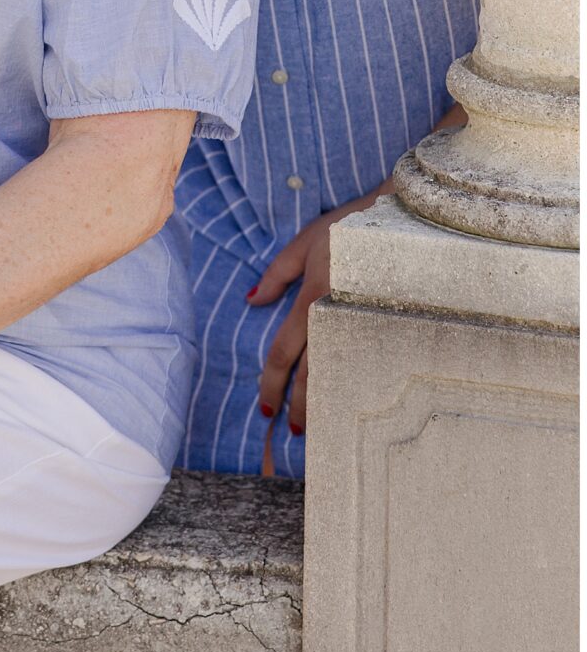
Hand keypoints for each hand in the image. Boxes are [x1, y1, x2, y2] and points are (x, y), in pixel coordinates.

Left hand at [250, 194, 377, 434]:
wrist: (400, 220)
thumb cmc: (348, 228)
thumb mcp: (305, 242)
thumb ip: (277, 274)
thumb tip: (252, 300)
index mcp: (312, 298)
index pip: (284, 351)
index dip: (272, 382)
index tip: (266, 407)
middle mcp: (336, 316)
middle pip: (311, 373)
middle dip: (298, 405)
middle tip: (291, 431)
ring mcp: (364, 323)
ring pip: (339, 374)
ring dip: (325, 403)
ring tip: (318, 427)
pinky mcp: (386, 326)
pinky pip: (365, 362)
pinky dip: (354, 385)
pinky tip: (353, 402)